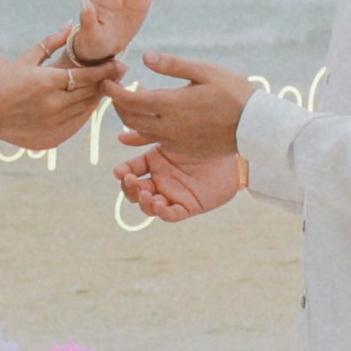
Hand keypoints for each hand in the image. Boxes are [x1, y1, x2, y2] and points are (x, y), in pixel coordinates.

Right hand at [0, 43, 116, 148]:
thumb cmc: (3, 83)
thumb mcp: (26, 59)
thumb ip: (50, 43)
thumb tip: (70, 26)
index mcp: (48, 81)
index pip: (87, 75)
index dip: (106, 69)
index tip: (120, 62)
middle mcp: (55, 103)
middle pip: (91, 91)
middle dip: (108, 81)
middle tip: (122, 71)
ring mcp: (55, 120)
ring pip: (88, 106)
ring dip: (100, 95)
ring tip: (110, 83)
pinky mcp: (54, 132)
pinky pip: (79, 119)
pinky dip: (89, 108)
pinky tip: (93, 99)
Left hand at [117, 53, 252, 164]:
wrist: (255, 125)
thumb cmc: (234, 92)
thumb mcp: (205, 71)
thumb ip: (173, 65)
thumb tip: (145, 57)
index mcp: (172, 104)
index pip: (130, 99)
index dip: (113, 90)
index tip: (106, 79)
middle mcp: (169, 126)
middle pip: (129, 117)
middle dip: (117, 102)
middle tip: (113, 88)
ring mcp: (175, 141)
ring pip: (139, 131)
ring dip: (128, 117)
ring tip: (126, 102)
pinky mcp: (183, 149)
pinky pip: (153, 142)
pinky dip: (140, 133)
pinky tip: (135, 129)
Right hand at [117, 135, 243, 225]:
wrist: (232, 152)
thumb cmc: (202, 141)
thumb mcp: (170, 137)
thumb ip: (146, 136)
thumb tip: (120, 136)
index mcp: (153, 164)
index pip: (130, 171)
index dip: (122, 173)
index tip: (119, 171)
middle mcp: (159, 181)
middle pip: (134, 192)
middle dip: (129, 189)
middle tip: (132, 181)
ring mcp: (172, 195)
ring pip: (149, 206)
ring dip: (144, 202)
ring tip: (147, 193)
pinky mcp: (187, 207)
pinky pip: (171, 214)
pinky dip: (162, 212)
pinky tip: (159, 203)